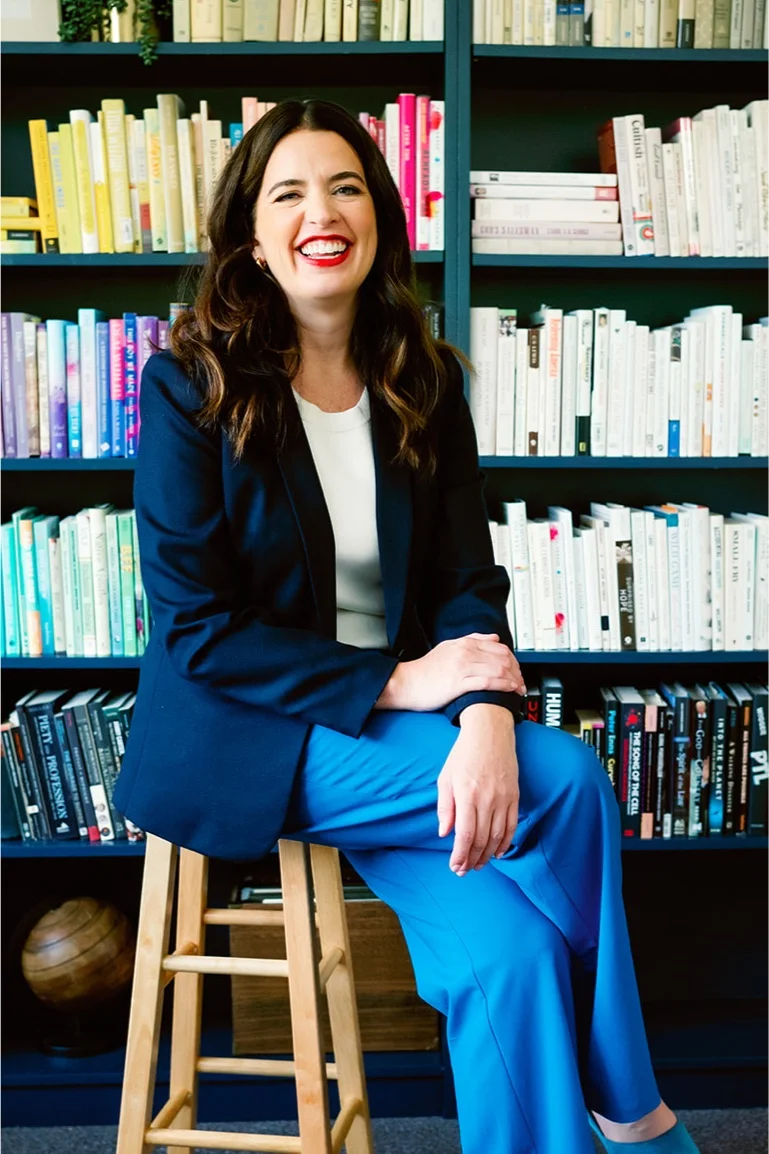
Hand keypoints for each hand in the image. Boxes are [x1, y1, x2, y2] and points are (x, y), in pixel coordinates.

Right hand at [377, 633, 525, 711]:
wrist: (406, 683)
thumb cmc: (426, 670)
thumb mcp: (449, 648)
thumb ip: (473, 641)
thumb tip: (495, 638)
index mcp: (464, 643)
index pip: (500, 648)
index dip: (514, 660)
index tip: (518, 671)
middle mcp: (465, 653)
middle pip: (503, 658)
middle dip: (517, 672)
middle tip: (522, 683)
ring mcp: (462, 668)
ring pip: (498, 670)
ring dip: (513, 681)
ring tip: (519, 690)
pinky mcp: (458, 683)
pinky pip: (487, 683)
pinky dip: (503, 686)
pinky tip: (509, 691)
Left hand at [436, 707, 519, 874]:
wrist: (490, 732)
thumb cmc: (464, 753)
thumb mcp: (445, 777)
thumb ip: (445, 807)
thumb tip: (445, 832)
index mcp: (467, 794)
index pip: (465, 834)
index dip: (460, 855)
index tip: (455, 866)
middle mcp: (487, 799)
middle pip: (482, 839)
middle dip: (472, 859)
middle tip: (464, 870)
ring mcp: (503, 798)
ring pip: (497, 836)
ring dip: (487, 855)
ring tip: (478, 865)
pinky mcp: (514, 796)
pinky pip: (511, 825)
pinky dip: (505, 842)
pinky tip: (497, 852)